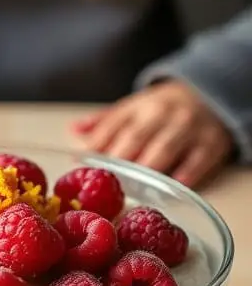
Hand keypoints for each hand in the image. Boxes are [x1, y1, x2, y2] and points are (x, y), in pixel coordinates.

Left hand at [73, 81, 233, 186]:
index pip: (114, 124)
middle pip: (136, 137)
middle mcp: (162, 114)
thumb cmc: (163, 108)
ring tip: (131, 189)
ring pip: (164, 149)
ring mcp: (188, 128)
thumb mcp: (135, 106)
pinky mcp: (211, 144)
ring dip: (145, 169)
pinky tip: (171, 186)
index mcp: (140, 106)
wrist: (209, 96)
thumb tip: (74, 131)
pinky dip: (185, 174)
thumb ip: (106, 121)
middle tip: (103, 181)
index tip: (81, 162)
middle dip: (118, 159)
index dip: (96, 143)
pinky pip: (197, 160)